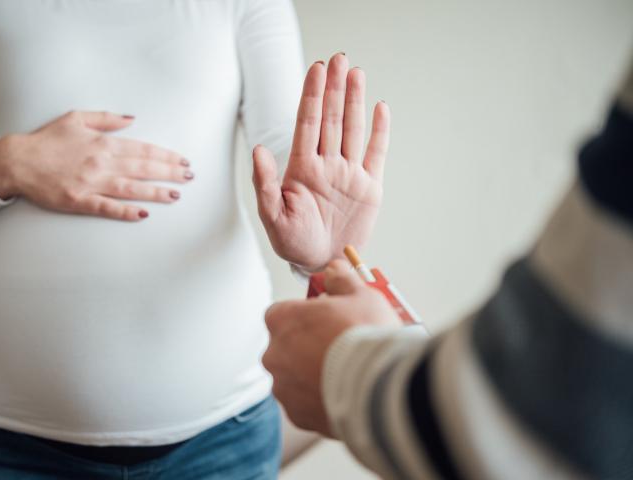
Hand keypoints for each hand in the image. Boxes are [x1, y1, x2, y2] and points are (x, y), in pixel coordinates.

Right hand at [0, 111, 193, 220]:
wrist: (16, 161)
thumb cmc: (46, 140)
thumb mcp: (76, 118)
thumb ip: (106, 119)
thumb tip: (132, 119)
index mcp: (103, 143)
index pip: (142, 149)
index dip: (165, 156)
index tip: (182, 161)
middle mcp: (101, 163)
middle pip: (143, 168)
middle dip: (170, 173)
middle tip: (190, 177)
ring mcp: (91, 183)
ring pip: (131, 189)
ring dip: (156, 193)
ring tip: (176, 195)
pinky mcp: (79, 201)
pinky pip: (107, 208)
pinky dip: (126, 211)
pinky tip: (144, 214)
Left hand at [253, 53, 389, 270]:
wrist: (321, 263)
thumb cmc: (293, 242)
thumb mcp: (273, 217)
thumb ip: (266, 184)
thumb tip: (258, 150)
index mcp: (302, 168)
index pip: (307, 123)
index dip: (312, 96)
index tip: (317, 69)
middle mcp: (326, 164)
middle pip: (331, 119)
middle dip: (334, 88)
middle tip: (338, 58)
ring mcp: (348, 173)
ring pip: (352, 128)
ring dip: (355, 101)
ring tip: (356, 72)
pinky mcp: (369, 186)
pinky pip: (375, 153)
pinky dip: (379, 131)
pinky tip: (380, 108)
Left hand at [263, 260, 399, 435]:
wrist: (379, 388)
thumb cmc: (367, 336)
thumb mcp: (361, 294)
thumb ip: (342, 279)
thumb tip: (334, 269)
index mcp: (282, 320)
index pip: (280, 313)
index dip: (303, 315)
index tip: (324, 319)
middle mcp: (275, 354)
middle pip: (285, 346)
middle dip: (306, 345)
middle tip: (338, 345)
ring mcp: (284, 387)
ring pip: (293, 376)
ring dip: (311, 373)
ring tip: (344, 373)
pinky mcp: (297, 415)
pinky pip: (304, 403)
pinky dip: (319, 399)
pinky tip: (343, 392)